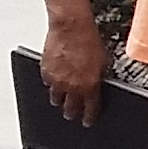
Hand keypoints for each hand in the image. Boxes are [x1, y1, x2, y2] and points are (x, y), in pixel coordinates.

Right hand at [40, 11, 109, 125]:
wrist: (71, 27)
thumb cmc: (88, 40)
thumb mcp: (103, 62)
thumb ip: (98, 77)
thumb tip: (97, 84)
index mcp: (89, 86)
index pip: (89, 109)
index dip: (88, 117)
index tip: (87, 121)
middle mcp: (71, 87)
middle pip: (69, 108)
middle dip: (71, 112)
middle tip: (71, 114)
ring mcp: (56, 80)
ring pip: (55, 98)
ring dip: (59, 99)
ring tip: (61, 99)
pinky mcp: (45, 71)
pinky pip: (47, 84)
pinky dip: (51, 84)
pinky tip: (54, 81)